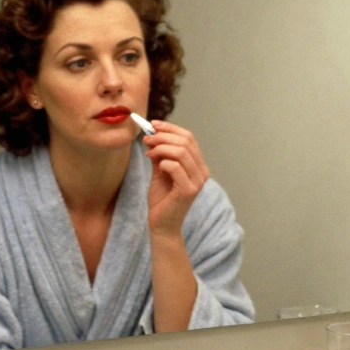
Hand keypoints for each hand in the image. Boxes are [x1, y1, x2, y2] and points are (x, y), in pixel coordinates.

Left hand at [143, 120, 208, 237]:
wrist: (162, 225)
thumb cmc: (162, 200)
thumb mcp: (160, 171)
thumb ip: (160, 155)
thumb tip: (153, 135)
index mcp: (198, 165)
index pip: (189, 138)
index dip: (171, 128)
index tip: (153, 125)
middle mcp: (202, 172)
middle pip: (186, 141)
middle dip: (163, 136)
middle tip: (146, 139)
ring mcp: (197, 181)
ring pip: (181, 152)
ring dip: (161, 148)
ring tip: (148, 152)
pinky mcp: (188, 190)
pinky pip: (175, 166)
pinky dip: (162, 162)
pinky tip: (155, 166)